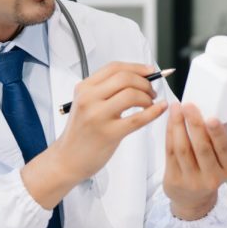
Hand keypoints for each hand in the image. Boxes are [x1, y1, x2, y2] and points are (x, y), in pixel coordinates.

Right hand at [30, 62, 167, 204]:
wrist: (67, 159)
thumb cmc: (81, 133)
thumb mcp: (85, 104)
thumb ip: (105, 90)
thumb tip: (137, 78)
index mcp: (84, 88)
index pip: (114, 68)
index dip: (137, 67)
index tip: (149, 71)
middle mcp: (89, 99)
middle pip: (125, 78)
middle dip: (144, 82)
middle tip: (151, 91)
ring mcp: (98, 116)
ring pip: (131, 94)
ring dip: (147, 97)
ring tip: (150, 104)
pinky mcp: (109, 133)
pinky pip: (137, 118)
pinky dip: (153, 111)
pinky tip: (159, 109)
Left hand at [163, 103, 226, 219]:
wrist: (193, 200)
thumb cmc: (208, 171)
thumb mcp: (220, 159)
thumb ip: (218, 137)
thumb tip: (215, 109)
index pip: (224, 148)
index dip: (218, 133)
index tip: (211, 117)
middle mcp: (212, 177)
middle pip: (201, 147)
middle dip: (194, 124)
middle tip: (189, 106)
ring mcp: (192, 181)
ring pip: (183, 148)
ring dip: (178, 125)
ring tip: (176, 108)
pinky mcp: (174, 180)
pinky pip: (170, 152)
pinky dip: (170, 133)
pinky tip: (170, 120)